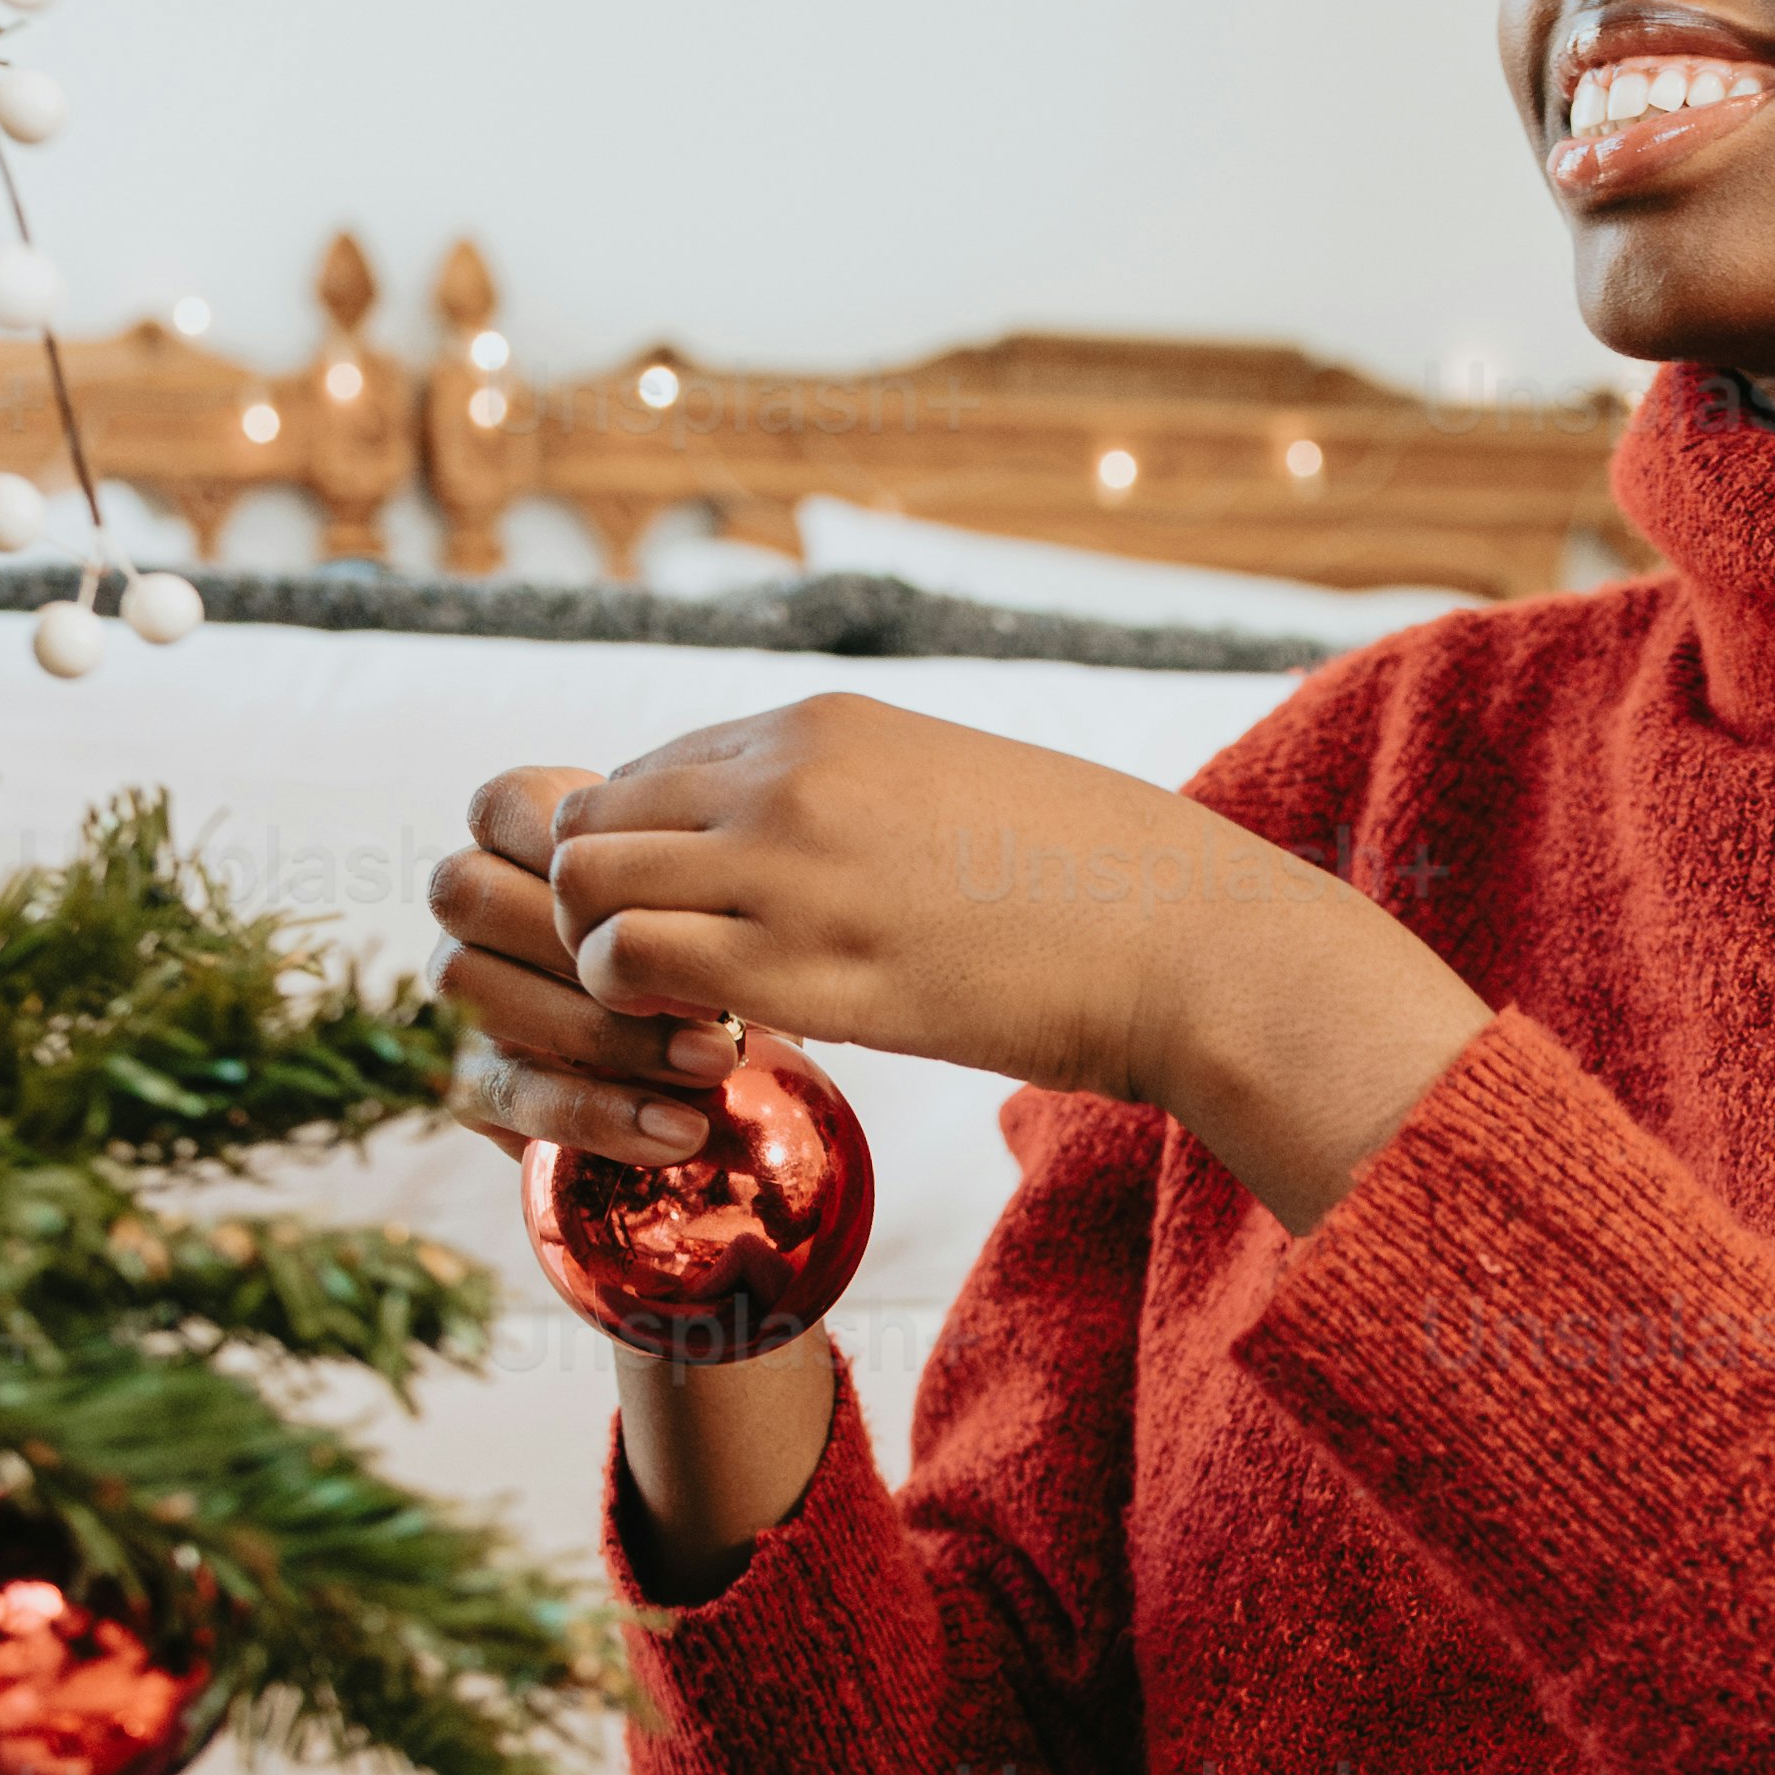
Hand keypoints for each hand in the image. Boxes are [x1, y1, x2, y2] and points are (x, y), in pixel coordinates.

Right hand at [429, 760, 732, 1164]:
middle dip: (583, 941)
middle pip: (468, 894)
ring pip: (473, 987)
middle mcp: (474, 913)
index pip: (498, 808)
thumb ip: (692, 899)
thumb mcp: (721, 912)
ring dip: (599, 1030)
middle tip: (704, 983)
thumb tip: (712, 958)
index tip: (662, 887)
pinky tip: (682, 1130)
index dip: (563, 843)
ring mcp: (465, 995)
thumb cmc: (724, 950)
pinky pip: (510, 1093)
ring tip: (714, 1060)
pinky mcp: (473, 1084)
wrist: (726, 1055)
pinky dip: (600, 1113)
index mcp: (523, 842)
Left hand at [536, 690, 1488, 1231]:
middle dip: (599, 912)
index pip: (642, 774)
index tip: (699, 927)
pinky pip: (636, 972)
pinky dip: (642, 1019)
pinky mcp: (809, 968)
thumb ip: (851, 798)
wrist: (1187, 942)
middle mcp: (788, 779)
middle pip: (587, 826)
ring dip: (610, 970)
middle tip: (667, 987)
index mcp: (823, 726)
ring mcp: (792, 868)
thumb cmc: (1091, 884)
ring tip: (688, 1023)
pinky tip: (717, 1048)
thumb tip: (790, 846)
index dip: (646, 861)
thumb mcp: (952, 790)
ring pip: (587, 895)